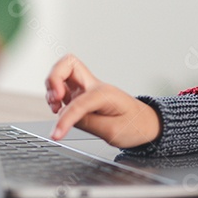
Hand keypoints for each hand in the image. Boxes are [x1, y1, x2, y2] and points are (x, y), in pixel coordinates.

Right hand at [45, 54, 160, 147]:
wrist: (146, 124)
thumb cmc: (134, 125)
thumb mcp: (113, 131)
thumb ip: (86, 123)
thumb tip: (65, 117)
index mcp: (104, 93)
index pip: (78, 102)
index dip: (64, 120)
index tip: (57, 134)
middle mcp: (94, 86)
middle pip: (67, 63)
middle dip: (53, 78)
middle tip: (55, 99)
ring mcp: (86, 89)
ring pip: (61, 72)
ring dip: (51, 86)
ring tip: (55, 105)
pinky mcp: (81, 96)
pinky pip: (62, 86)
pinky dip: (54, 94)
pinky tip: (58, 107)